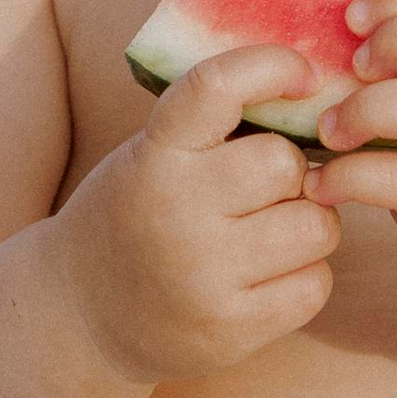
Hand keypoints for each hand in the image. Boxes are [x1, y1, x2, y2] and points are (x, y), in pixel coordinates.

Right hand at [59, 47, 342, 383]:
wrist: (78, 315)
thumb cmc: (134, 215)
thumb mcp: (149, 155)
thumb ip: (214, 127)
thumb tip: (318, 89)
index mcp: (153, 155)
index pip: (218, 87)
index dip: (273, 67)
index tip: (304, 75)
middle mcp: (175, 212)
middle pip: (285, 163)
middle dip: (291, 171)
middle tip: (267, 188)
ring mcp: (202, 276)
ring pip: (316, 225)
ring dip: (308, 223)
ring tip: (270, 232)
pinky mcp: (229, 330)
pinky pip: (314, 283)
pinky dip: (304, 275)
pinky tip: (266, 277)